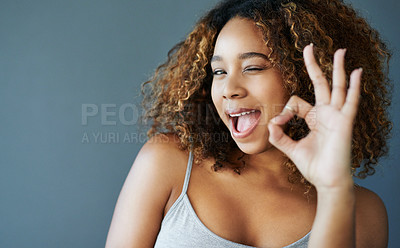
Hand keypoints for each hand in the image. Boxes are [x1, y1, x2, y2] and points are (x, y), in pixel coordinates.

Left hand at [268, 43, 361, 189]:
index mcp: (314, 118)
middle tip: (309, 47)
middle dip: (314, 65)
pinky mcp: (345, 122)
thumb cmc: (313, 166)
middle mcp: (326, 113)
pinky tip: (356, 72)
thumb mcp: (291, 149)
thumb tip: (270, 124)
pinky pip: (351, 101)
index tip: (278, 125)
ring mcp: (337, 116)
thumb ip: (279, 137)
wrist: (326, 181)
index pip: (297, 102)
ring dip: (338, 68)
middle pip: (320, 83)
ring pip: (338, 86)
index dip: (284, 111)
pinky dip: (355, 86)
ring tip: (340, 51)